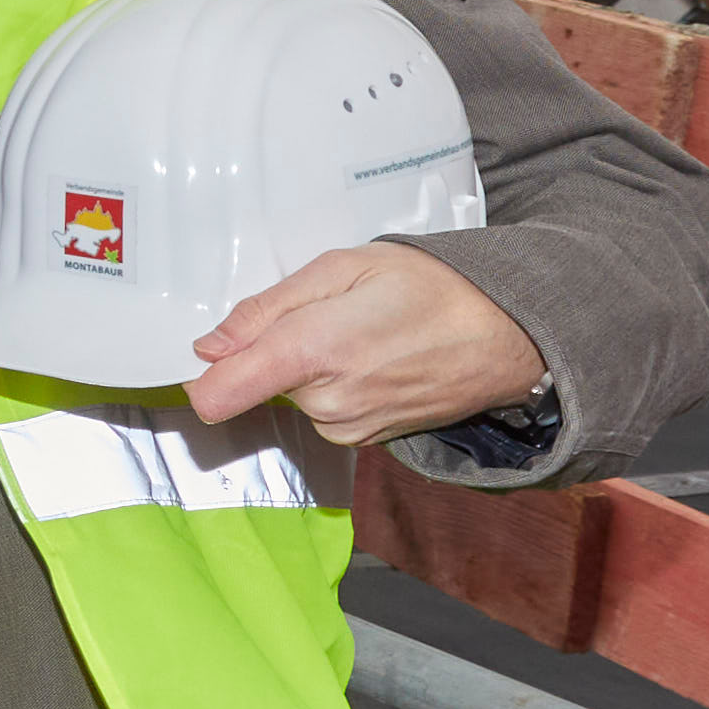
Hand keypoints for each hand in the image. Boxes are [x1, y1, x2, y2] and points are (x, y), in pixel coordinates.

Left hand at [184, 244, 543, 448]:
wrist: (505, 336)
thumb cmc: (431, 288)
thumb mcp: (344, 267)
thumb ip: (268, 308)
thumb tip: (209, 346)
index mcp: (313, 350)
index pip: (218, 394)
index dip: (203, 374)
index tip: (211, 352)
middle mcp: (325, 402)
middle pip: (257, 382)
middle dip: (278, 349)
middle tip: (329, 313)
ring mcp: (347, 428)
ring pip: (291, 396)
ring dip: (310, 367)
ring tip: (360, 332)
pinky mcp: (364, 441)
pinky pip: (322, 410)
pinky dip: (335, 385)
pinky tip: (374, 357)